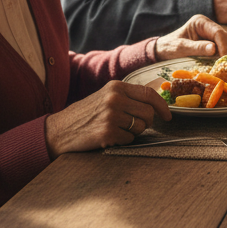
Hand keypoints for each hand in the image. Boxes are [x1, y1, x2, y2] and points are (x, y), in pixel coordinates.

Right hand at [44, 81, 170, 156]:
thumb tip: (155, 102)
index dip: (162, 107)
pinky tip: (110, 137)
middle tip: (135, 126)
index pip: (149, 94)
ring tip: (117, 129)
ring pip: (141, 127)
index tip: (168, 116)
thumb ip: (128, 96)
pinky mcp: (107, 132)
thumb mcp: (105, 96)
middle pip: (149, 112)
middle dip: (147, 122)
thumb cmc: (85, 114)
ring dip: (133, 132)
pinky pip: (129, 139)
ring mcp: (111, 115)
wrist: (59, 130)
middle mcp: (115, 98)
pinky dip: (123, 141)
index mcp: (116, 86)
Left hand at [155, 14, 226, 59]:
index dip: (223, 45)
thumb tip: (214, 49)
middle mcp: (207, 26)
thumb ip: (197, 48)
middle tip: (223, 66)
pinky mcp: (210, 42)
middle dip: (225, 50)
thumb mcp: (181, 48)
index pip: (218, 32)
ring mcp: (209, 34)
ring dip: (222, 55)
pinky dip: (219, 57)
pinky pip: (219, 49)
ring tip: (220, 67)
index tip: (223, 59)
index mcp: (200, 22)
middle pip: (224, 37)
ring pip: (223, 43)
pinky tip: (216, 65)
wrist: (161, 51)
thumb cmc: (169, 47)